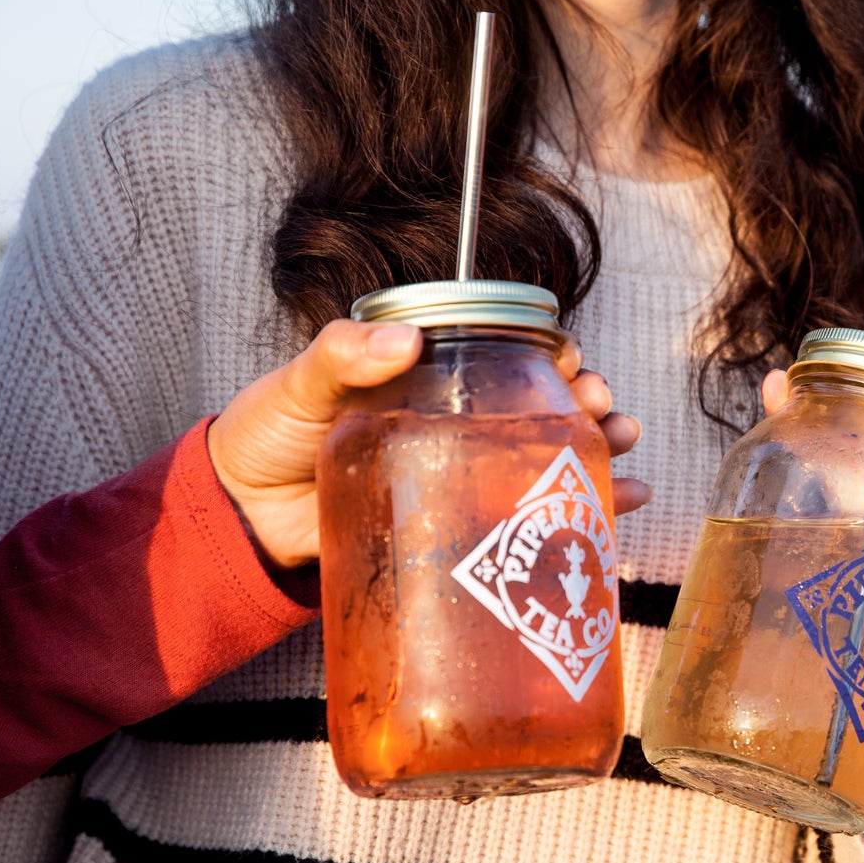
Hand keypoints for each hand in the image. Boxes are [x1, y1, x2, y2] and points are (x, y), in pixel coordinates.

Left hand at [209, 319, 648, 568]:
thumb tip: (403, 337)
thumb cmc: (265, 436)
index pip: (502, 351)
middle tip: (599, 403)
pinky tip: (623, 501)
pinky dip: (587, 509)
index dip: (545, 348)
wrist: (240, 520)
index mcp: (426, 376)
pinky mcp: (462, 525)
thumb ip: (342, 355)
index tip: (564, 355)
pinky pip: (533, 516)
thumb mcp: (299, 383)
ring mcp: (462, 473)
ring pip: (550, 455)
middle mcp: (454, 421)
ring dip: (598, 446)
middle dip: (587, 398)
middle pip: (542, 402)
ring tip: (621, 442)